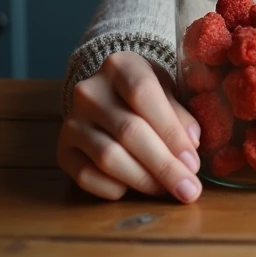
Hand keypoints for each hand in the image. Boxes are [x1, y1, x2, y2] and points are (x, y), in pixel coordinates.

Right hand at [57, 52, 202, 202]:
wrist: (110, 95)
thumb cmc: (148, 93)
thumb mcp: (167, 90)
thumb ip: (180, 113)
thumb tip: (191, 143)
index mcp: (120, 66)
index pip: (144, 94)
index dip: (171, 131)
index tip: (193, 162)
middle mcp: (89, 91)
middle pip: (128, 131)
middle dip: (164, 165)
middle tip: (188, 189)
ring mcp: (72, 121)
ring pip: (108, 158)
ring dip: (143, 180)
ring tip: (169, 190)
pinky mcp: (62, 150)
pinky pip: (86, 177)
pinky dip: (114, 188)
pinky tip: (136, 189)